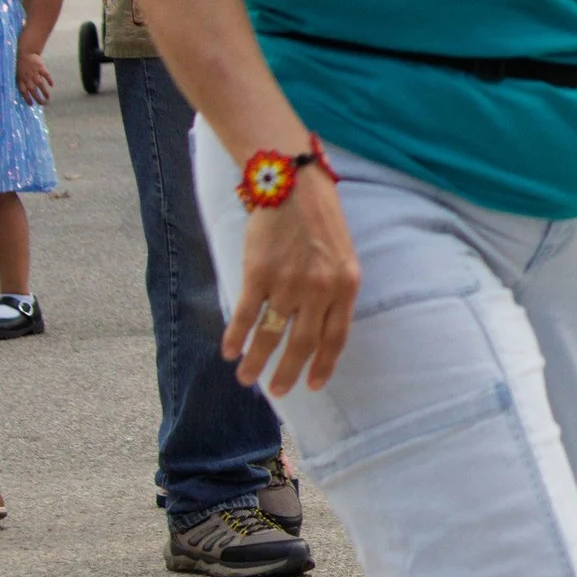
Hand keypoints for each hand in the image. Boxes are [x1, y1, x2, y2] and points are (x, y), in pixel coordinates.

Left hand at [14, 50, 51, 105]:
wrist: (25, 52)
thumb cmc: (20, 63)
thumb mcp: (17, 72)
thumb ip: (21, 80)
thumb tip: (24, 90)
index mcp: (20, 78)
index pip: (23, 91)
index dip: (27, 98)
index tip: (31, 104)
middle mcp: (28, 77)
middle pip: (32, 89)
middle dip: (37, 97)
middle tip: (41, 103)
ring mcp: (35, 72)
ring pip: (40, 84)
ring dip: (44, 91)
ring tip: (47, 98)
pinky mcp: (41, 67)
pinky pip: (46, 75)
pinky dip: (49, 80)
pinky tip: (51, 85)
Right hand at [221, 166, 358, 395]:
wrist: (293, 185)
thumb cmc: (320, 220)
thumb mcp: (343, 256)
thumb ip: (335, 290)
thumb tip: (321, 329)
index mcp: (346, 285)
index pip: (336, 337)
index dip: (324, 364)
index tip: (314, 385)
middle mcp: (319, 289)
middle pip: (303, 343)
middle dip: (289, 372)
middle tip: (278, 391)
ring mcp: (288, 283)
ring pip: (271, 335)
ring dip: (257, 361)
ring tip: (247, 379)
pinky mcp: (258, 274)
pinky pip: (245, 316)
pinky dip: (235, 338)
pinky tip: (230, 352)